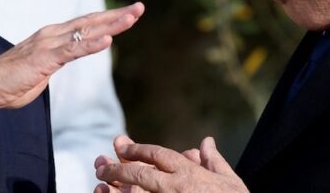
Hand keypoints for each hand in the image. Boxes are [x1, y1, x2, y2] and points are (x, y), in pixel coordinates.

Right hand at [0, 2, 143, 118]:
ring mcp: (48, 44)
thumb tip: (63, 59)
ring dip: (111, 24)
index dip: (108, 18)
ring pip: (86, 31)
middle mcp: (51, 34)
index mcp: (51, 37)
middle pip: (91, 21)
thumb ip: (54, 61)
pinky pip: (72, 50)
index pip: (85, 24)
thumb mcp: (40, 69)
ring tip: (132, 17)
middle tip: (140, 7)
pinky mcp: (44, 58)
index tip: (128, 14)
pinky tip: (108, 39)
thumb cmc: (10, 83)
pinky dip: (91, 43)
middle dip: (117, 15)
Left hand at [95, 135, 247, 192]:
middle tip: (100, 165)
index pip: (159, 155)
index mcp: (190, 174)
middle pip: (141, 173)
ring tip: (99, 183)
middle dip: (118, 168)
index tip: (121, 146)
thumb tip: (206, 141)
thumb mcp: (230, 181)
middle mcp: (177, 187)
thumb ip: (214, 161)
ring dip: (115, 188)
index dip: (138, 149)